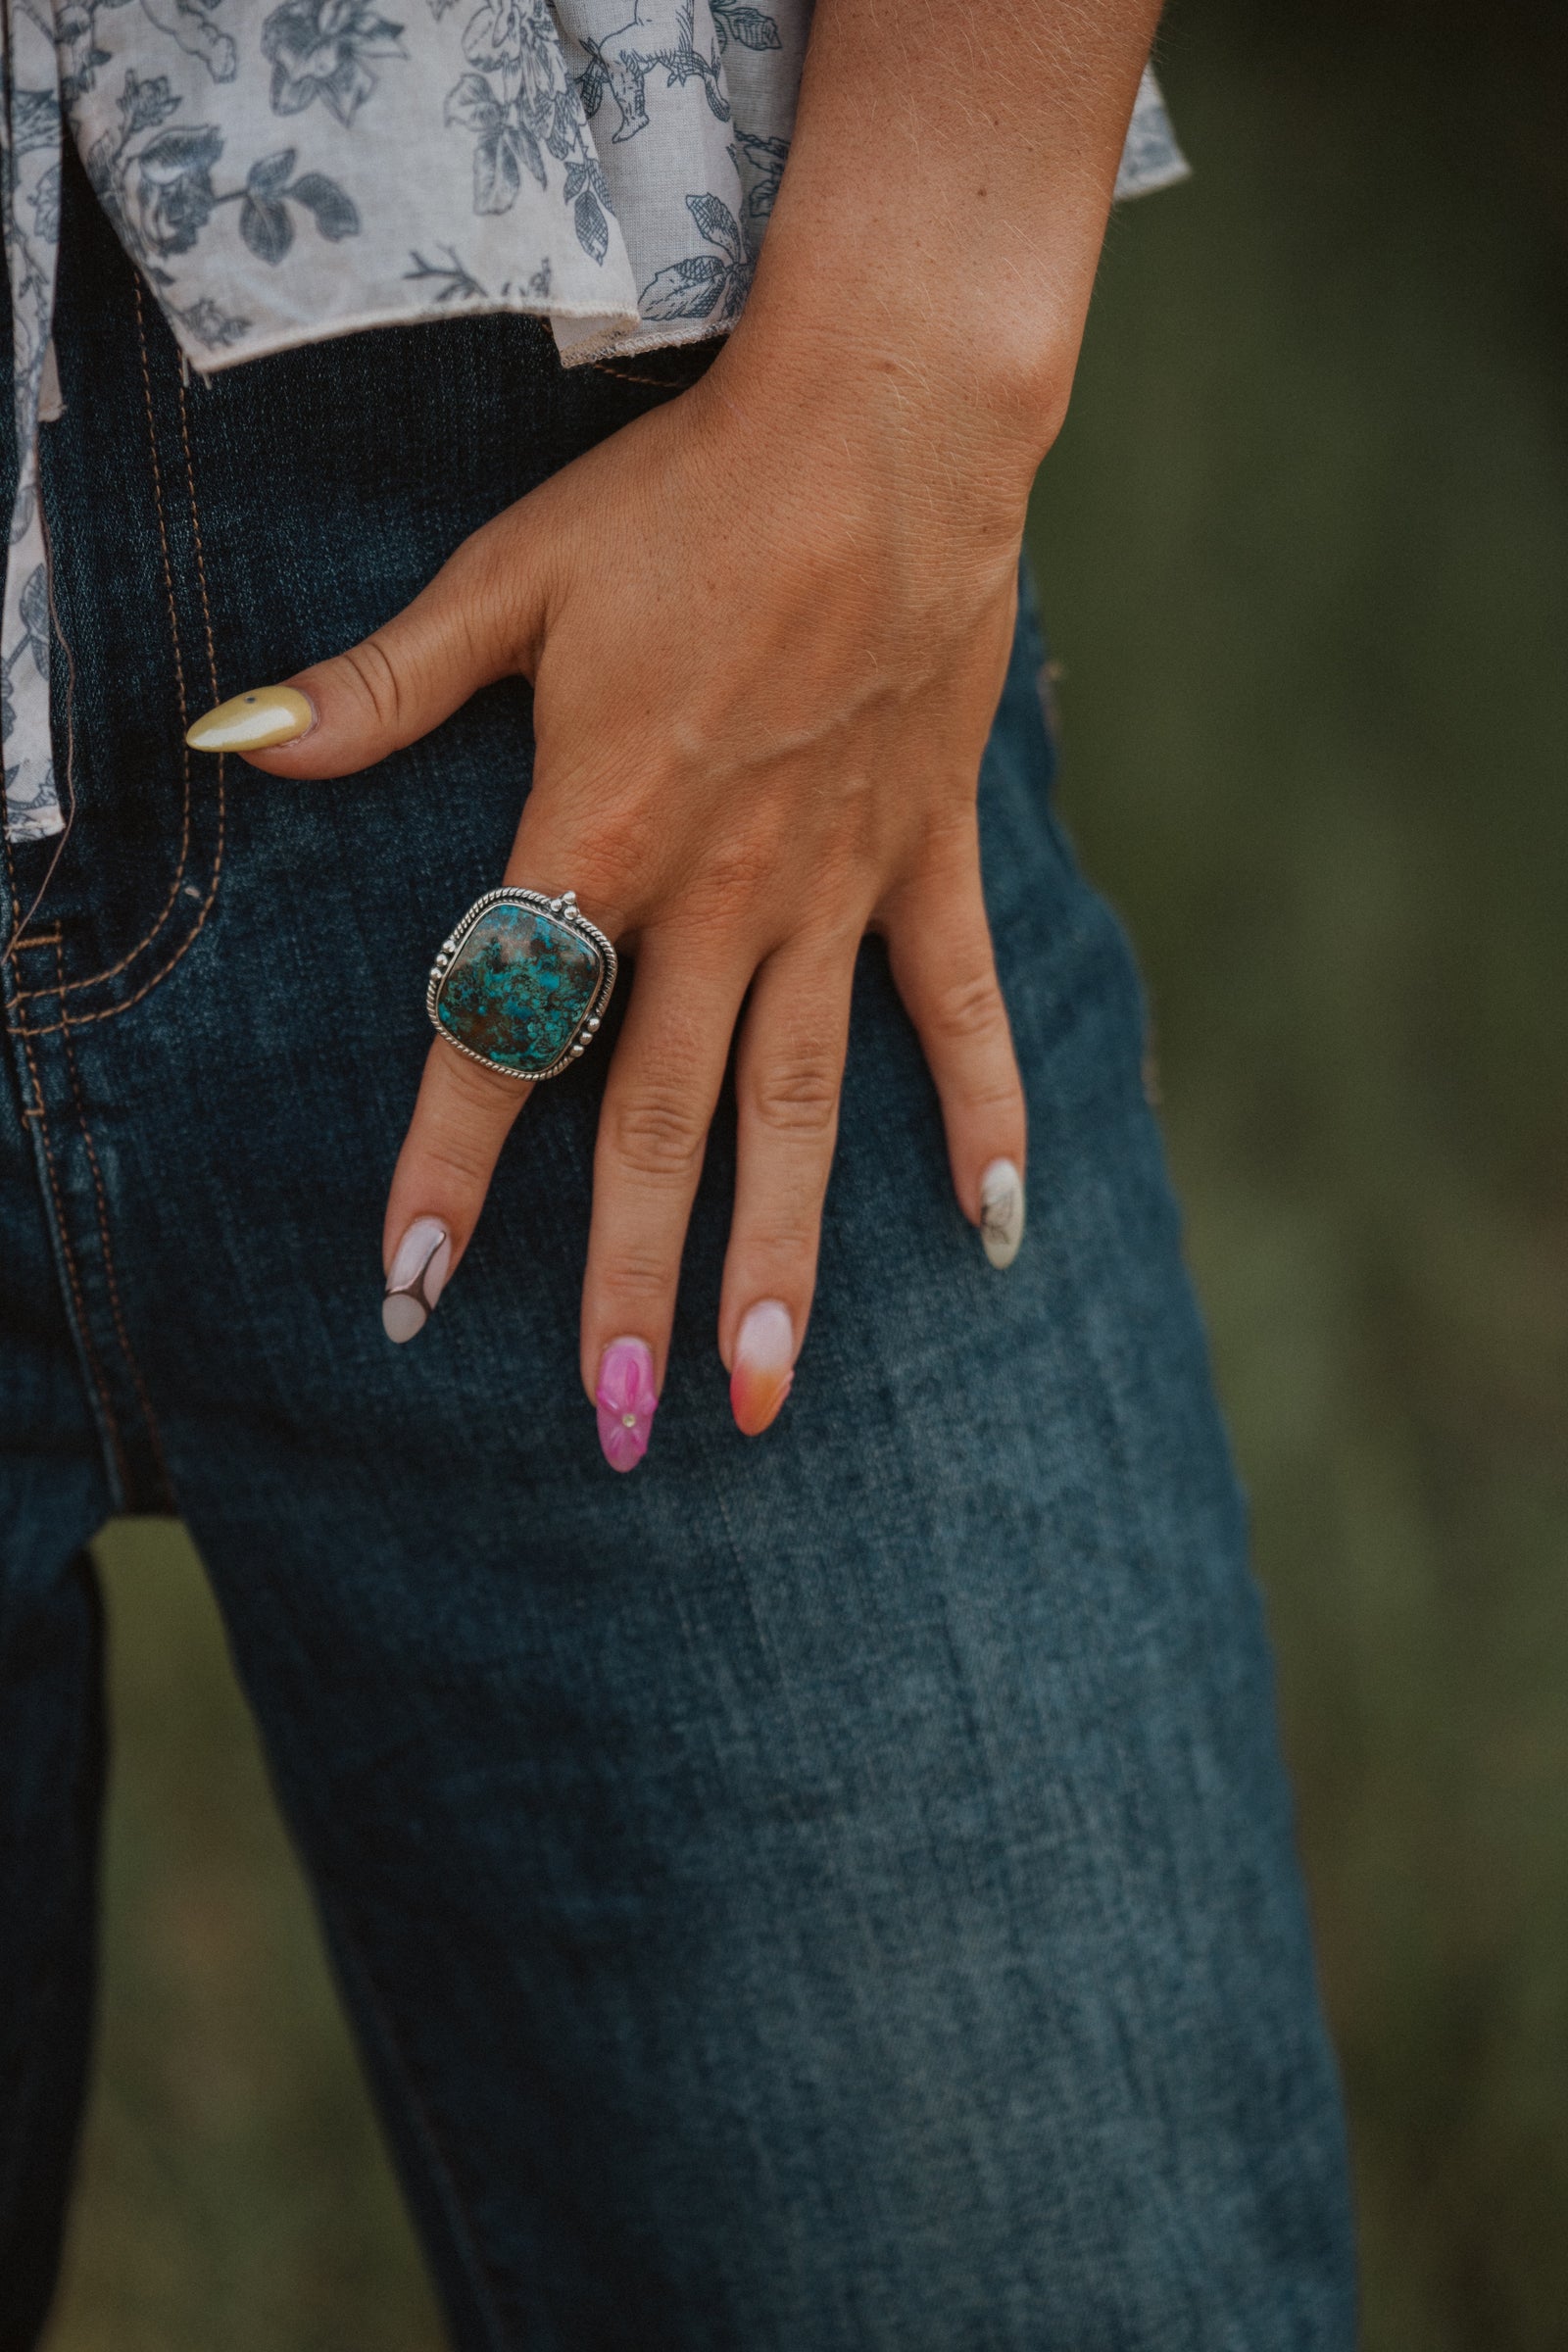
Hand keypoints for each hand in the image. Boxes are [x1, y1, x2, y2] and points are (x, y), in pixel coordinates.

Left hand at [207, 339, 1036, 1464]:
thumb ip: (381, 685)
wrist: (885, 426)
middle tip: (620, 1423)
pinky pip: (955, 1009)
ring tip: (768, 1392)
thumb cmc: (684, 497)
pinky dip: (984, 1115)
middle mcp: (720, 895)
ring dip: (786, 1257)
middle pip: (660, 1119)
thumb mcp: (511, 578)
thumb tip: (237, 741)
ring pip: (802, 1106)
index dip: (450, 1166)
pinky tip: (997, 1231)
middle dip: (632, 1280)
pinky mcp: (926, 857)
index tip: (418, 1295)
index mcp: (601, 833)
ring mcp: (835, 890)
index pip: (504, 1031)